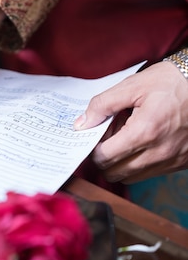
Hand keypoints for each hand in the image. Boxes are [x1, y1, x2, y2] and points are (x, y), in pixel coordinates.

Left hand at [74, 61, 187, 182]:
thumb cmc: (171, 82)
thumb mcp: (132, 86)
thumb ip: (102, 105)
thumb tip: (81, 125)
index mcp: (145, 131)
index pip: (104, 157)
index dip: (93, 148)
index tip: (95, 135)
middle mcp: (160, 151)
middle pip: (114, 172)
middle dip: (105, 157)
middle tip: (109, 136)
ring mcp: (172, 160)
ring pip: (130, 177)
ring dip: (121, 162)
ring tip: (126, 138)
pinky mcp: (180, 163)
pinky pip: (149, 174)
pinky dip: (138, 163)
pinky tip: (142, 142)